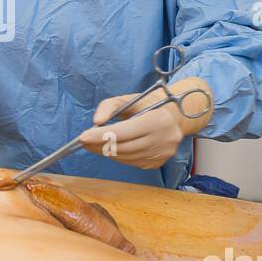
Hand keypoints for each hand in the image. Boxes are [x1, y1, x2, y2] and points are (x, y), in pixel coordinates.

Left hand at [78, 77, 212, 169]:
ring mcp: (162, 154)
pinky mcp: (158, 163)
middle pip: (123, 147)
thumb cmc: (151, 104)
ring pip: (125, 158)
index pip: (124, 132)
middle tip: (83, 141)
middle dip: (99, 145)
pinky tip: (111, 148)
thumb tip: (96, 122)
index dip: (102, 136)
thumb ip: (110, 106)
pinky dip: (118, 156)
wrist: (179, 116)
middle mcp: (163, 139)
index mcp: (158, 120)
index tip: (82, 137)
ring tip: (93, 144)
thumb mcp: (131, 98)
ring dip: (106, 152)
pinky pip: (131, 162)